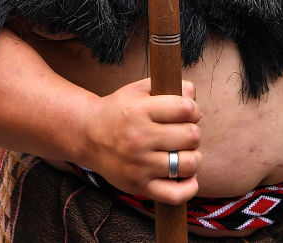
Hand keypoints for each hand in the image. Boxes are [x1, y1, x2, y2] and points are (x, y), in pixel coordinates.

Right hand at [82, 78, 201, 204]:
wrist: (88, 136)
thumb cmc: (118, 112)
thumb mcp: (138, 90)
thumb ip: (169, 87)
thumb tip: (194, 96)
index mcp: (140, 111)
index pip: (186, 109)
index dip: (194, 110)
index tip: (188, 113)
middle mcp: (139, 138)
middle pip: (192, 136)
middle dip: (193, 132)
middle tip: (183, 133)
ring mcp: (139, 165)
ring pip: (189, 163)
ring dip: (193, 157)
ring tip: (184, 153)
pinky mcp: (139, 186)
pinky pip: (175, 194)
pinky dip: (189, 186)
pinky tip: (187, 176)